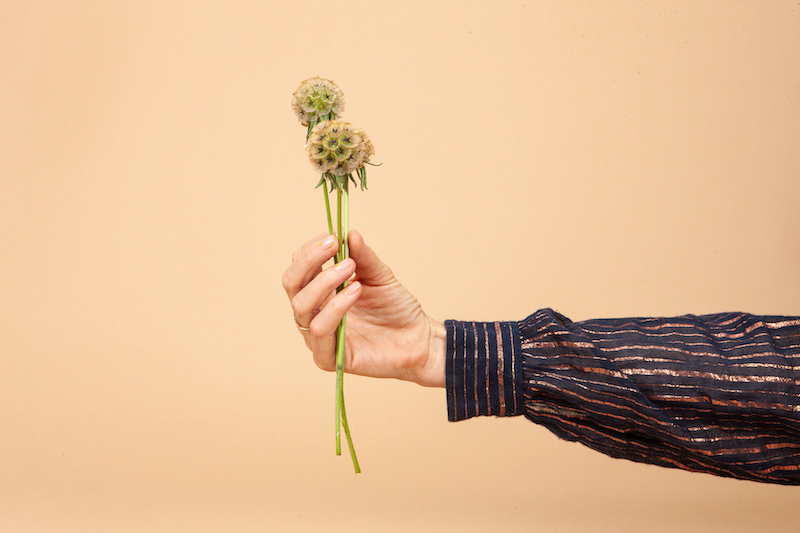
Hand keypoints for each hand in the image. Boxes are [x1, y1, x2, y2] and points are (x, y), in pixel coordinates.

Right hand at [282, 230, 445, 386]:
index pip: (298, 268)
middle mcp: (313, 313)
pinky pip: (320, 330)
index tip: (332, 236)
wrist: (419, 339)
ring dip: (324, 281)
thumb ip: (363, 257)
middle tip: (334, 245)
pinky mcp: (328, 358)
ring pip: (301, 306)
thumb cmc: (396, 309)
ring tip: (350, 268)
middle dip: (310, 260)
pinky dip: (335, 307)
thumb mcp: (380, 275)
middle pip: (291, 284)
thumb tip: (349, 233)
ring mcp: (318, 337)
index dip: (310, 250)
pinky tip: (355, 291)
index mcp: (319, 293)